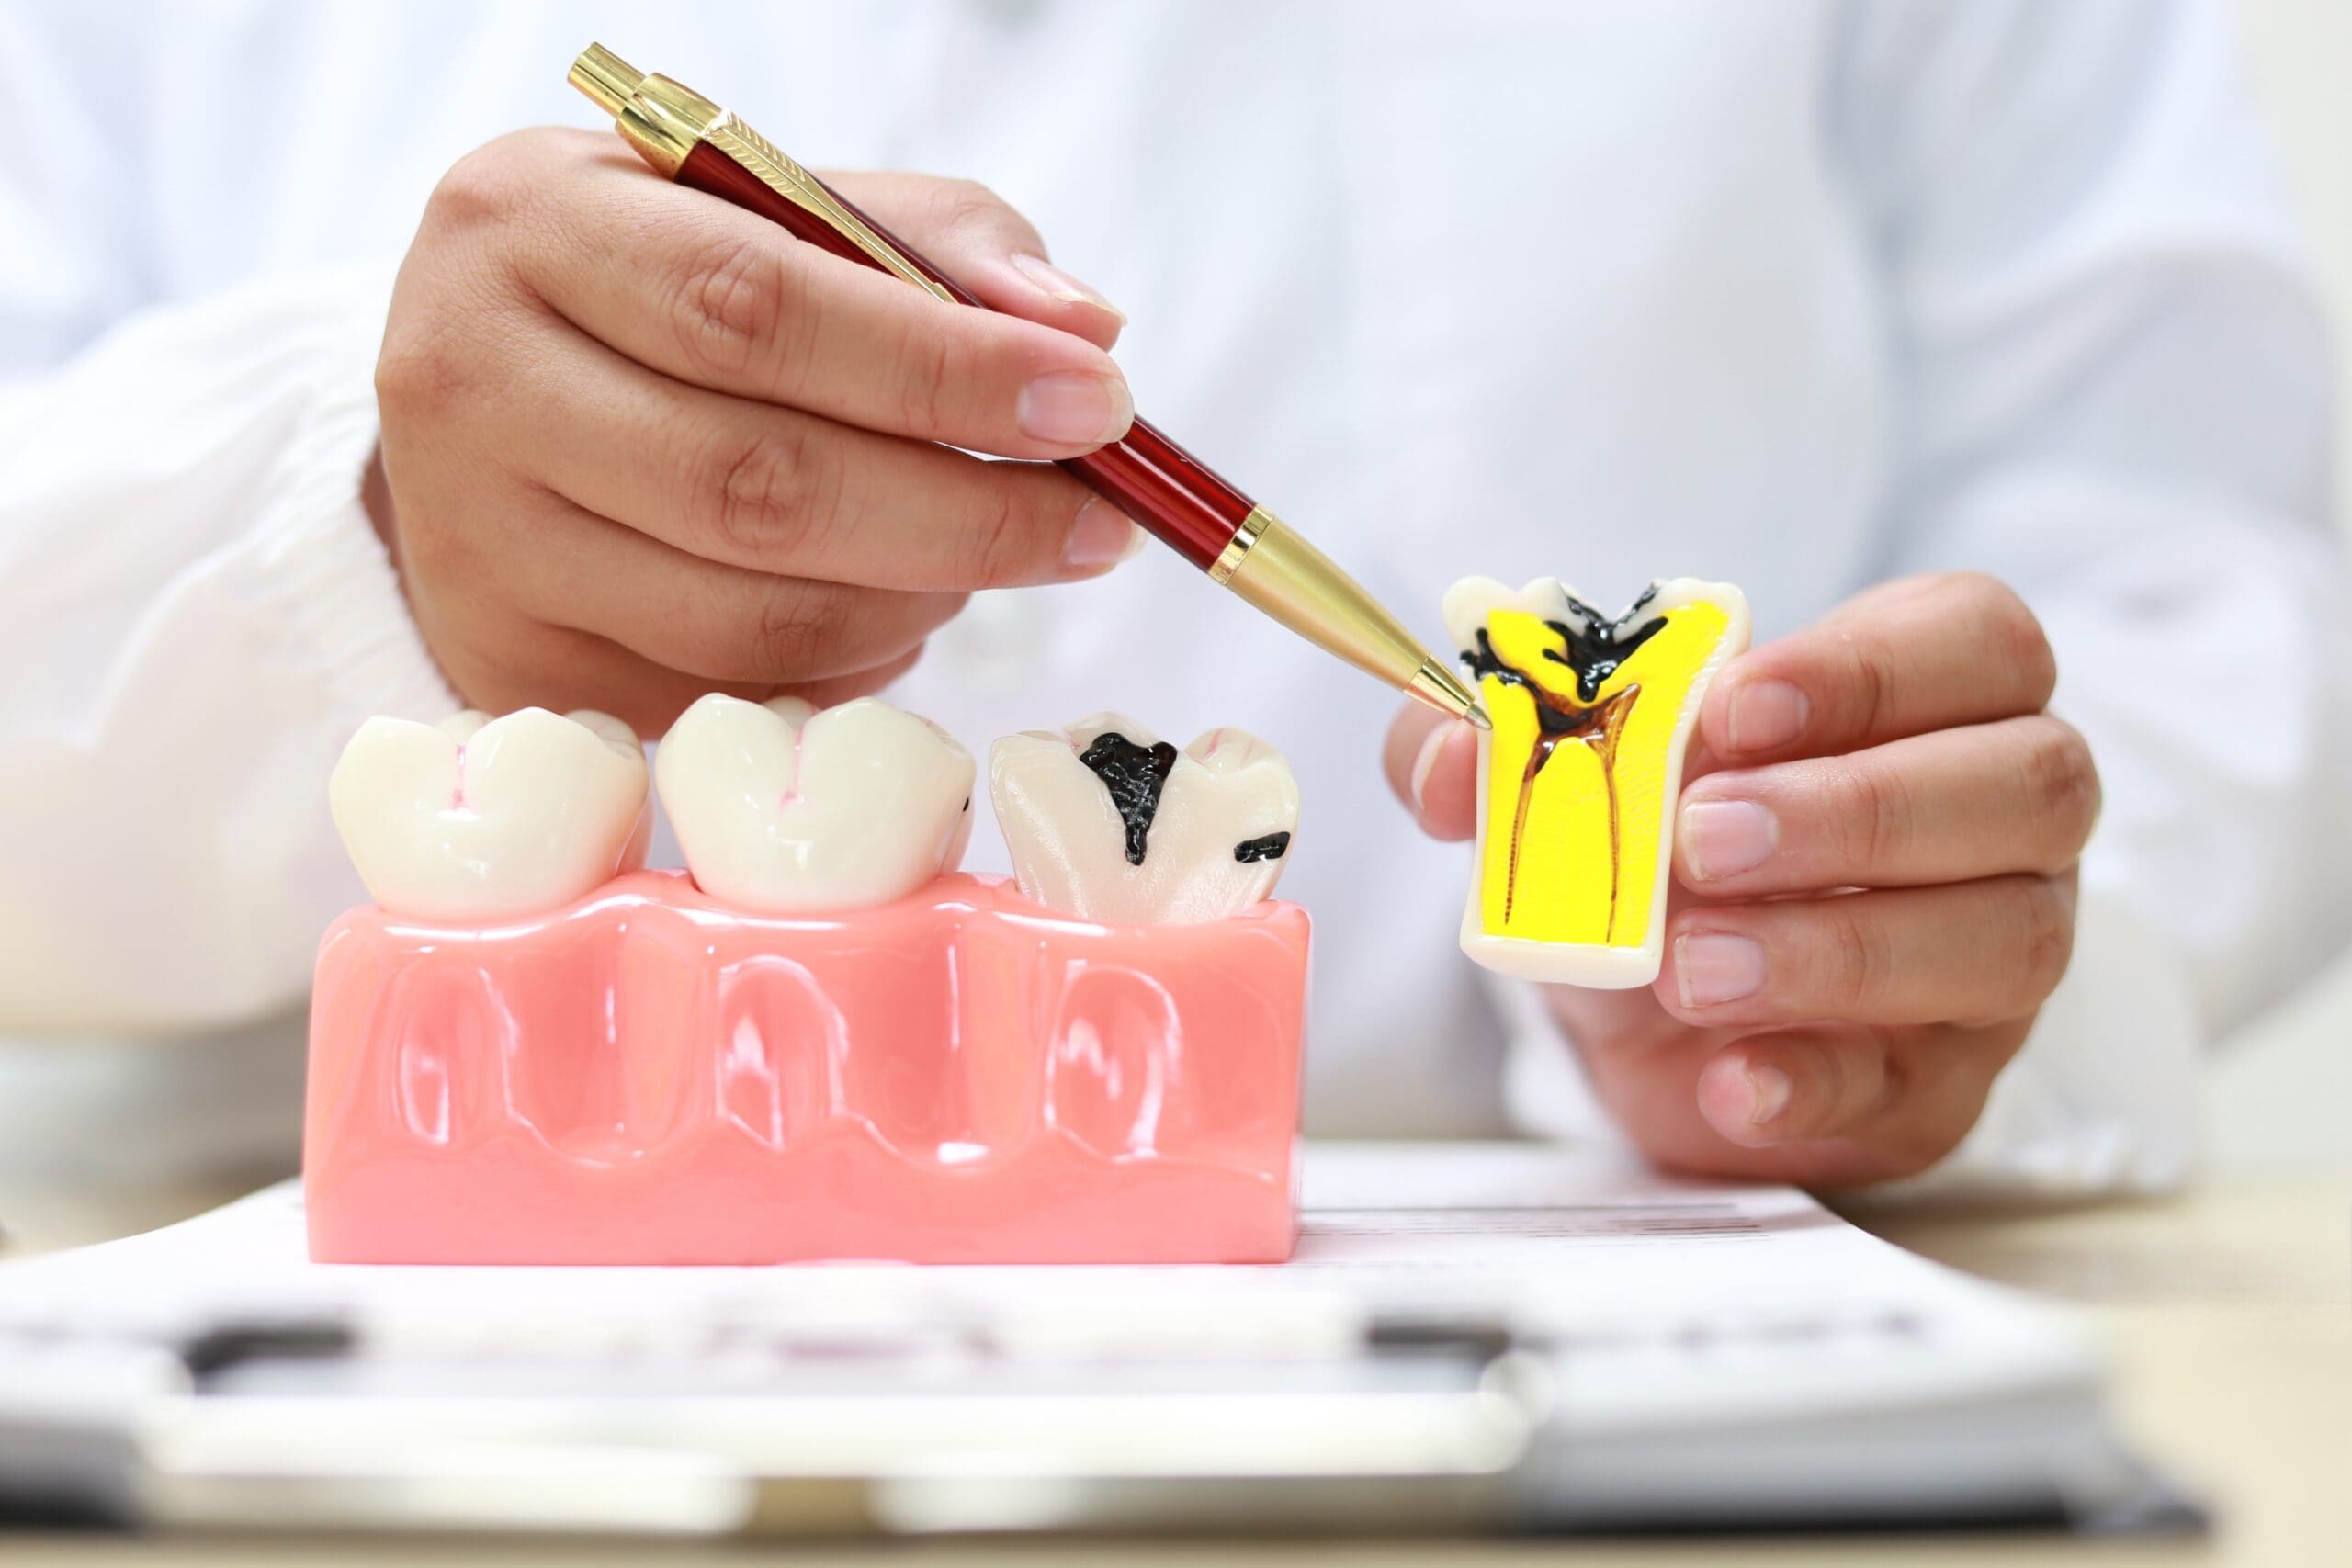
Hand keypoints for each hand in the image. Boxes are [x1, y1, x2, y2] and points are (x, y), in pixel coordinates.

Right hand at [371, 129, 1141, 733]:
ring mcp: (476, 547)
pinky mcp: (513, 669)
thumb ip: (933, 243)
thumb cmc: (656, 285)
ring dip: (917, 599)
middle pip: (758, 486)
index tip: (1097, 405)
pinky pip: (732, 699)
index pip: (759, 308)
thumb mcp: (768, 205)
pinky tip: (886, 607)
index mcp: (531, 222)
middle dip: (967, 515)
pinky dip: (851, 664)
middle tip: (1095, 525)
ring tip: (980, 556)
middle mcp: (468, 382)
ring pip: (751, 619)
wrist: (472, 392)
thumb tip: (1081, 331)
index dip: (947, 370)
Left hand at [1386, 573, 2098, 1185]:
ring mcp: (1990, 958)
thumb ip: (1507, 742)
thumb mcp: (1569, 776)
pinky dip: (1815, 1081)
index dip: (1871, 668)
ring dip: (1840, 949)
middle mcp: (1998, 819)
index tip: (1729, 709)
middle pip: (2031, 783)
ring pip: (2005, 937)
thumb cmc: (1646, 855)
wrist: (1641, 1017)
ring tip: (1693, 965)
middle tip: (1701, 839)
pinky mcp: (1940, 1084)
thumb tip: (1459, 754)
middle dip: (1860, 808)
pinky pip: (1918, 1085)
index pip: (1974, 641)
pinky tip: (1729, 1078)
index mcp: (1930, 697)